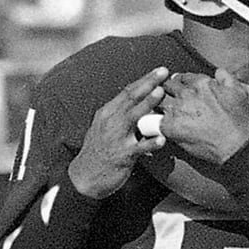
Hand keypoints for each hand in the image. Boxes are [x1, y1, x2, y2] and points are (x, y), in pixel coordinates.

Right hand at [69, 67, 169, 198]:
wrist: (84, 177)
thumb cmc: (99, 151)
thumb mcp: (105, 127)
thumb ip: (121, 114)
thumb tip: (140, 101)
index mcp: (108, 113)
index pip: (128, 91)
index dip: (144, 80)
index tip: (159, 70)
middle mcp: (111, 121)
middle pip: (131, 98)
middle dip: (148, 83)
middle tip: (164, 72)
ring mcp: (116, 138)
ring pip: (133, 117)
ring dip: (147, 104)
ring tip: (161, 93)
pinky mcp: (122, 156)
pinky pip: (138, 148)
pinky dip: (150, 143)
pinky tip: (161, 139)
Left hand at [160, 69, 248, 163]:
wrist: (235, 146)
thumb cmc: (239, 121)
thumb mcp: (240, 92)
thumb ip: (227, 77)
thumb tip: (217, 72)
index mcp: (201, 83)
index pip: (182, 77)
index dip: (181, 83)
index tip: (180, 88)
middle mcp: (186, 93)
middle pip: (167, 86)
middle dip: (167, 91)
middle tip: (167, 98)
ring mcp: (176, 110)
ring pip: (157, 101)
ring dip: (157, 105)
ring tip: (156, 111)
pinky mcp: (169, 127)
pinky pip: (153, 120)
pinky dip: (152, 123)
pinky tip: (152, 126)